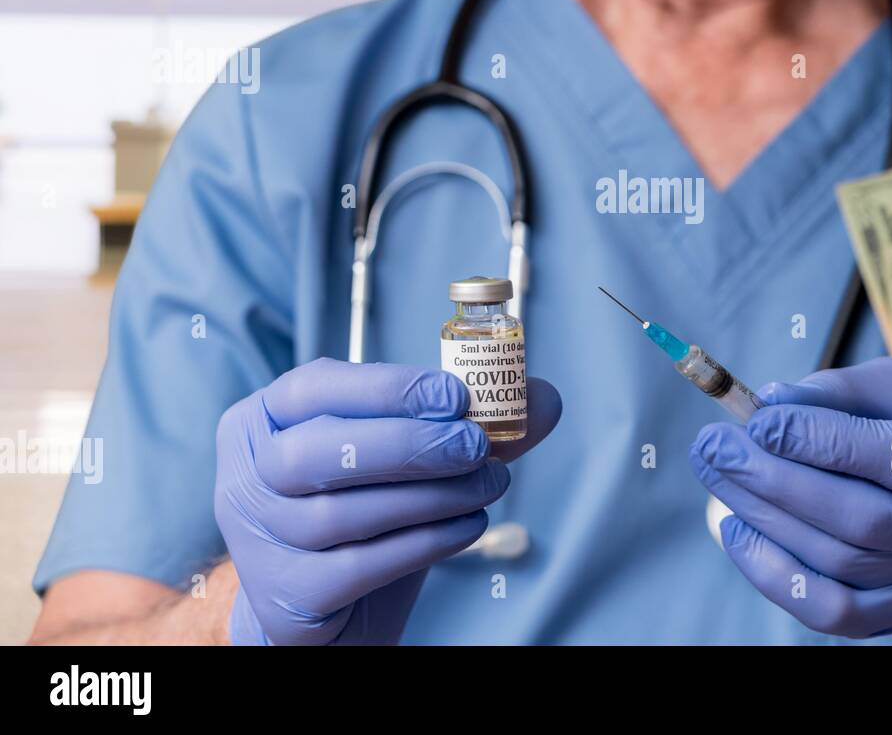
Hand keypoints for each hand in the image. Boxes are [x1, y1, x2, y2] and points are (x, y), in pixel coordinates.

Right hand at [214, 357, 560, 644]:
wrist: (327, 607)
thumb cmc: (366, 510)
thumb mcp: (403, 456)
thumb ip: (466, 423)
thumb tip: (544, 398)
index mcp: (262, 420)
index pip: (314, 387)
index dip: (388, 389)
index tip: (456, 395)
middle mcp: (245, 477)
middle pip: (321, 452)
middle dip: (412, 444)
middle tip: (478, 446)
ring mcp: (258, 540)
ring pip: (345, 512)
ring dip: (433, 495)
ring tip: (488, 486)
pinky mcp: (286, 597)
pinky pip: (361, 565)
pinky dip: (426, 542)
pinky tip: (469, 526)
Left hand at [690, 358, 891, 637]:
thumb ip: (840, 391)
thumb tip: (770, 402)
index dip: (821, 441)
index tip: (757, 420)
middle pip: (864, 521)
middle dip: (776, 481)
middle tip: (714, 446)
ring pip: (842, 566)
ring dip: (766, 519)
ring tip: (718, 475)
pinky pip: (835, 613)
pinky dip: (776, 576)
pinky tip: (738, 530)